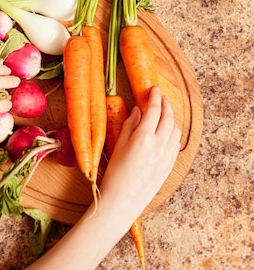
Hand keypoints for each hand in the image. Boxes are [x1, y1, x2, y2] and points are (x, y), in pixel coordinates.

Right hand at [100, 87, 180, 219]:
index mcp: (144, 138)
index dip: (154, 97)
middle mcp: (159, 146)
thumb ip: (130, 125)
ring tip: (163, 113)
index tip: (154, 89)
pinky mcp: (169, 166)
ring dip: (171, 118)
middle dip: (166, 104)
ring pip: (176, 130)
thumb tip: (138, 110)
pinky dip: (173, 133)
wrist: (123, 202)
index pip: (154, 110)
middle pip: (168, 117)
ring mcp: (167, 157)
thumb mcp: (118, 145)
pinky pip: (176, 144)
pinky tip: (166, 131)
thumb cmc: (115, 174)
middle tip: (161, 97)